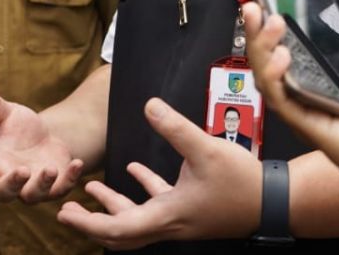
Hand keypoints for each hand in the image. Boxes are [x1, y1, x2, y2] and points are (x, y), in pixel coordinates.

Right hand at [0, 86, 84, 201]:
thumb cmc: (18, 128)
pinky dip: (69, 179)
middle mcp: (10, 180)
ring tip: (51, 168)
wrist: (44, 138)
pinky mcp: (54, 187)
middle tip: (22, 170)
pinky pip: (61, 189)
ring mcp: (32, 187)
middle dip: (13, 184)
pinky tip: (77, 163)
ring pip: (32, 196)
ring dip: (42, 184)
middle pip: (5, 192)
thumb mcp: (7, 114)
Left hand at [57, 97, 260, 249]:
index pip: (117, 228)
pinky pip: (158, 204)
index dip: (88, 222)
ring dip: (114, 206)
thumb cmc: (241, 182)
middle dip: (92, 221)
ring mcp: (181, 218)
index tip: (64, 212)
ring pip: (138, 220)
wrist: (274, 202)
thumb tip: (149, 106)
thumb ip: (176, 128)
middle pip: (122, 233)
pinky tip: (134, 169)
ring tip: (92, 190)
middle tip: (66, 211)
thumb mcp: (205, 149)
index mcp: (167, 215)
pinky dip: (142, 190)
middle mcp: (170, 223)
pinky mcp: (191, 209)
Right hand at [242, 2, 338, 201]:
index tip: (269, 9)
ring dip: (262, 48)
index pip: (286, 57)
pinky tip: (282, 55)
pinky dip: (274, 76)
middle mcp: (307, 100)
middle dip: (257, 34)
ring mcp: (303, 112)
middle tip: (254, 9)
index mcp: (323, 88)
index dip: (273, 34)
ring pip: (266, 80)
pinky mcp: (305, 124)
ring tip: (272, 24)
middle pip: (268, 64)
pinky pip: (280, 99)